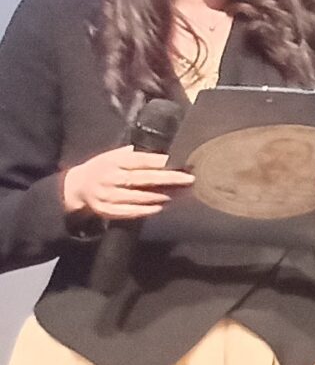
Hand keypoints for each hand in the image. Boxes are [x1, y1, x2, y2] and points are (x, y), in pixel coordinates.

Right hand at [60, 146, 192, 223]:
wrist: (75, 187)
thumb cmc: (102, 168)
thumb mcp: (113, 155)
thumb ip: (134, 154)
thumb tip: (161, 153)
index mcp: (113, 161)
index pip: (140, 160)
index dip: (160, 161)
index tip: (180, 161)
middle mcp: (111, 178)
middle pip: (144, 178)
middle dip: (169, 178)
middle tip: (189, 179)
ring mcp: (107, 195)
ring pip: (139, 196)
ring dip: (161, 195)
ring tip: (180, 194)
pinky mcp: (105, 210)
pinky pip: (129, 212)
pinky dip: (146, 210)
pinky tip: (161, 207)